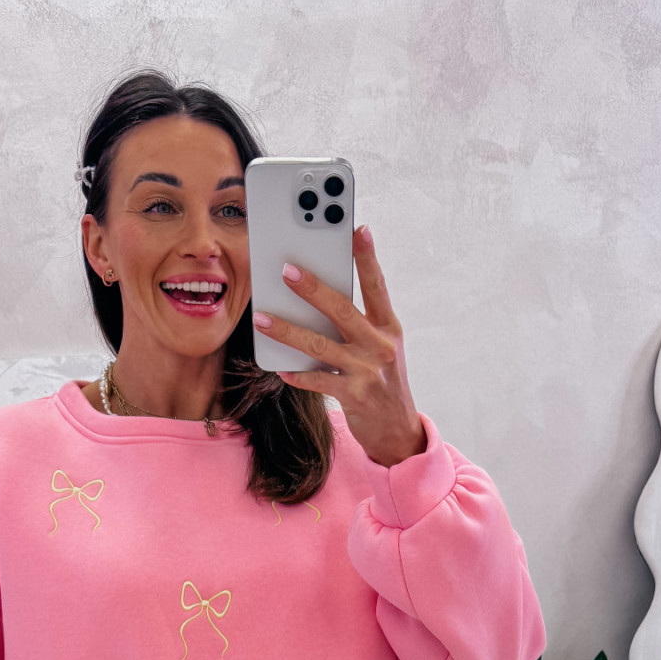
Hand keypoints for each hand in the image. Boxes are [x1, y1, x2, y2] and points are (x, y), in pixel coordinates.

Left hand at [252, 225, 427, 468]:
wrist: (398, 430)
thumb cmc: (383, 381)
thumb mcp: (381, 348)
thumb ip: (358, 324)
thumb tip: (319, 300)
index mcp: (388, 328)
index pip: (378, 286)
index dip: (367, 258)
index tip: (357, 229)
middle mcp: (380, 346)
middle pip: (342, 310)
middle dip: (313, 288)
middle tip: (286, 270)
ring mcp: (367, 371)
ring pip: (321, 346)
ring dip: (288, 331)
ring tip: (263, 319)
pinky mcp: (354, 396)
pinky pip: (319, 382)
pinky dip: (298, 376)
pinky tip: (280, 369)